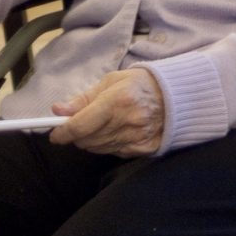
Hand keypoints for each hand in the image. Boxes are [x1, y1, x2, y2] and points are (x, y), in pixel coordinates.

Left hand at [51, 68, 166, 156]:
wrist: (179, 94)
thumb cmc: (141, 84)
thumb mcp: (111, 82)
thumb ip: (83, 99)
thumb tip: (58, 111)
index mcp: (118, 100)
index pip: (80, 125)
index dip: (62, 133)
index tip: (56, 134)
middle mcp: (129, 121)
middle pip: (87, 140)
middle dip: (77, 135)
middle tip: (81, 125)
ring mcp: (138, 137)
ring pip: (98, 148)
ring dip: (92, 140)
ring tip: (102, 126)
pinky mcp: (145, 148)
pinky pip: (115, 152)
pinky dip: (109, 145)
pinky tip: (118, 132)